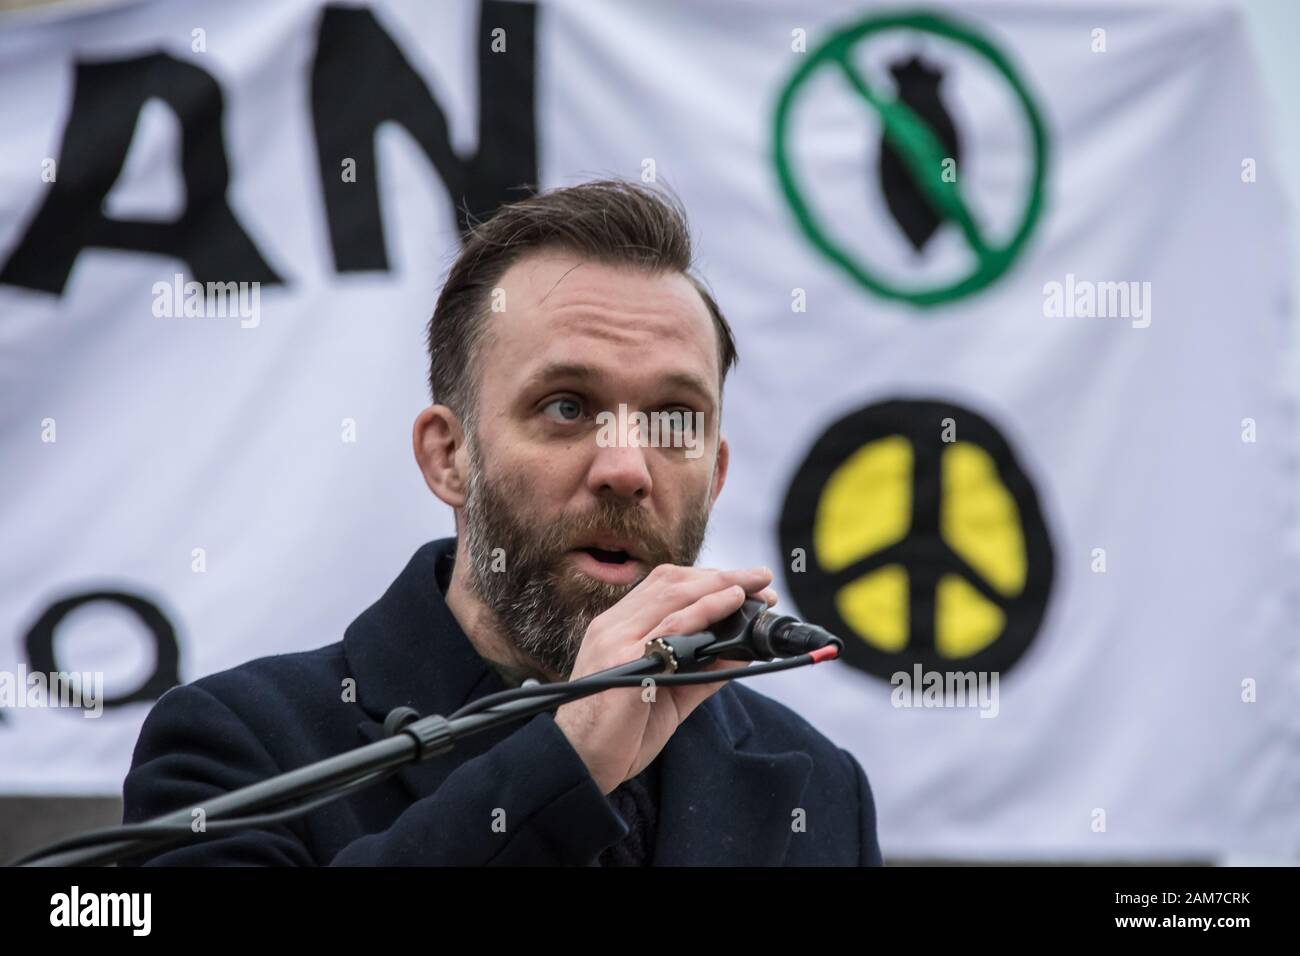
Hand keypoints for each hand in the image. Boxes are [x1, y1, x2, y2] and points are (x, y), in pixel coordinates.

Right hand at [553, 564, 776, 793]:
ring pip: (673, 595)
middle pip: (671, 582)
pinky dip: (706, 609)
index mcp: (617, 629)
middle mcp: (613, 626)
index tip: (742, 582)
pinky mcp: (624, 660)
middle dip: (721, 574)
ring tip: (755, 585)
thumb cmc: (621, 734)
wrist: (582, 764)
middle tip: (761, 577)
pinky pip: (671, 626)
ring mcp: (616, 640)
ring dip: (721, 584)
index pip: (663, 586)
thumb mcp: (671, 694)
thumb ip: (704, 668)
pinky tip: (731, 601)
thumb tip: (743, 650)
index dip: (706, 578)